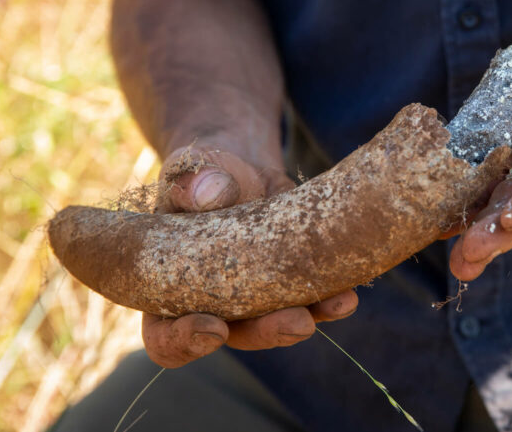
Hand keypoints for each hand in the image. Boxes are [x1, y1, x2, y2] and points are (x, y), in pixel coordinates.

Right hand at [142, 145, 358, 367]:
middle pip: (232, 336)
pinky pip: (307, 300)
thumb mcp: (188, 170)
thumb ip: (190, 183)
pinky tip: (347, 295)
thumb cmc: (198, 173)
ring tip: (336, 305)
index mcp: (164, 289)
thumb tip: (209, 193)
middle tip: (297, 323)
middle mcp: (208, 304)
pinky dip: (329, 300)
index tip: (213, 328)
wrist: (234, 168)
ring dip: (307, 319)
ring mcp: (250, 298)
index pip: (163, 335)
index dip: (183, 342)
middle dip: (266, 332)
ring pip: (274, 323)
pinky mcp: (285, 283)